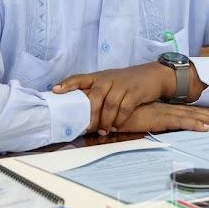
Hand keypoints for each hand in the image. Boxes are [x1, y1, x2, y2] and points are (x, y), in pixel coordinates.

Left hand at [53, 62, 173, 133]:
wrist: (152, 75)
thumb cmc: (126, 82)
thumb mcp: (109, 82)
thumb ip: (95, 92)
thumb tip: (78, 111)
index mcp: (99, 76)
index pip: (80, 78)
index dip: (68, 84)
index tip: (56, 91)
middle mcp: (108, 79)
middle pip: (95, 96)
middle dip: (90, 114)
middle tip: (86, 128)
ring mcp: (122, 85)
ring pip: (110, 104)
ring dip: (105, 121)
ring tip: (102, 131)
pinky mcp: (135, 92)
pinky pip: (125, 108)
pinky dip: (119, 120)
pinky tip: (116, 127)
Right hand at [116, 102, 208, 132]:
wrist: (104, 106)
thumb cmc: (111, 113)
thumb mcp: (126, 118)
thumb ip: (133, 121)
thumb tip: (135, 127)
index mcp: (156, 109)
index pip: (181, 110)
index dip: (197, 112)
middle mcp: (162, 109)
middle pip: (190, 112)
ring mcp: (161, 113)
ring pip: (190, 116)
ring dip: (208, 119)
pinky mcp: (157, 119)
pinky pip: (180, 122)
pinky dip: (194, 124)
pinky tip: (206, 127)